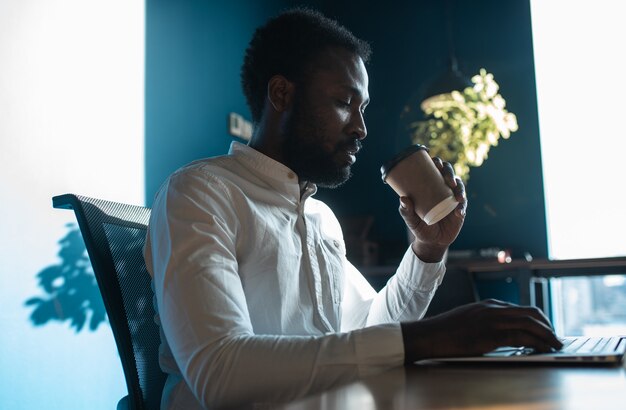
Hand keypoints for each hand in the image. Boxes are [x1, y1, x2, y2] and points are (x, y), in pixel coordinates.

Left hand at [399, 157, 466, 261]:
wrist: (431, 242)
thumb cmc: (420, 226)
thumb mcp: (411, 220)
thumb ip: (406, 211)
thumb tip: (403, 199)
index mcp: (430, 186)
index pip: (435, 169)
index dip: (437, 162)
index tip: (435, 162)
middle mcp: (443, 188)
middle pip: (449, 173)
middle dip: (449, 172)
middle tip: (447, 180)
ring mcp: (453, 198)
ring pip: (460, 186)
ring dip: (460, 189)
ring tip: (457, 197)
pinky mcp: (460, 208)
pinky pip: (463, 205)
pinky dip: (462, 207)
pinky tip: (459, 212)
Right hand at [401, 299, 562, 362]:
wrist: (429, 334)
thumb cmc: (445, 331)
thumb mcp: (468, 319)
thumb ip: (486, 321)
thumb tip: (501, 333)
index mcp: (489, 305)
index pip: (521, 309)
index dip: (538, 321)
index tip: (546, 331)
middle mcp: (493, 309)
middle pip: (530, 313)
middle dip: (547, 326)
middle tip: (556, 338)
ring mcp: (492, 320)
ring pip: (530, 323)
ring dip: (547, 335)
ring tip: (556, 345)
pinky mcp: (490, 334)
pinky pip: (520, 336)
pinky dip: (536, 342)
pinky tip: (543, 349)